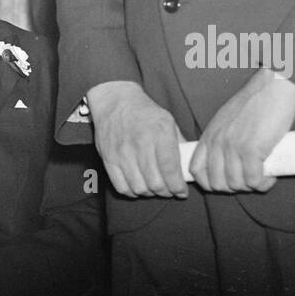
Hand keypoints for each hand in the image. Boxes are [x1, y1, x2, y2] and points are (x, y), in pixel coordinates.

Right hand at [87, 80, 187, 198]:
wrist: (115, 102)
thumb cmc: (144, 112)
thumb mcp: (168, 121)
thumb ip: (178, 144)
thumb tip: (186, 168)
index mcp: (160, 133)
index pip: (170, 169)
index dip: (178, 187)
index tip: (182, 192)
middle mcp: (140, 144)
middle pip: (155, 183)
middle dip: (166, 192)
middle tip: (170, 191)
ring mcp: (122, 153)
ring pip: (139, 188)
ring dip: (150, 193)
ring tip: (154, 189)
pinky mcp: (108, 159)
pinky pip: (121, 186)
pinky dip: (132, 192)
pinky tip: (139, 187)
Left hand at [189, 69, 294, 192]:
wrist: (273, 85)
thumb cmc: (256, 100)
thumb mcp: (227, 119)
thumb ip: (223, 137)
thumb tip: (229, 159)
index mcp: (209, 136)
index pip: (195, 170)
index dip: (209, 183)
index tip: (226, 183)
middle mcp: (217, 143)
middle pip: (215, 183)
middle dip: (234, 188)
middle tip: (250, 181)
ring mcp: (232, 147)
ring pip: (235, 184)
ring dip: (251, 187)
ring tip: (263, 178)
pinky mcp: (251, 150)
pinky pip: (253, 180)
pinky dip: (262, 183)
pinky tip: (270, 177)